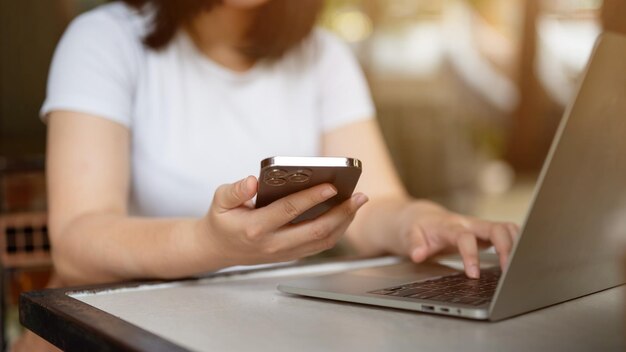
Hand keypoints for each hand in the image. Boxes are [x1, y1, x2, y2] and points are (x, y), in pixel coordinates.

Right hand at [196, 176, 368, 266]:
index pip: (289, 211)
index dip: (312, 198)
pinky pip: (320, 245)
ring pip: (322, 241)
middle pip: (315, 230)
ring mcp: (285, 253)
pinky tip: (345, 214)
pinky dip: (337, 230)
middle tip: (359, 196)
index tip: (331, 186)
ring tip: (357, 203)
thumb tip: (253, 181)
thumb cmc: (222, 220)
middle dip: (341, 212)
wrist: (217, 249)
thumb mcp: (220, 200)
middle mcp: (273, 244)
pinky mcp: (292, 255)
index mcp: (256, 228)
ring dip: (344, 222)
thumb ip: (235, 190)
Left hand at [392, 201, 518, 278]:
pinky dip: (518, 243)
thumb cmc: (416, 227)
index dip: (471, 255)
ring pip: (506, 228)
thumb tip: (418, 254)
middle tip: (508, 270)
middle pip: (495, 228)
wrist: (420, 216)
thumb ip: (414, 245)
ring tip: (520, 266)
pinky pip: (507, 233)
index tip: (473, 274)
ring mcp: (479, 227)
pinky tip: (521, 259)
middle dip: (506, 247)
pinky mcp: (486, 232)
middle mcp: (468, 224)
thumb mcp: (408, 236)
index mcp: (450, 226)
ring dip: (517, 243)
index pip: (465, 237)